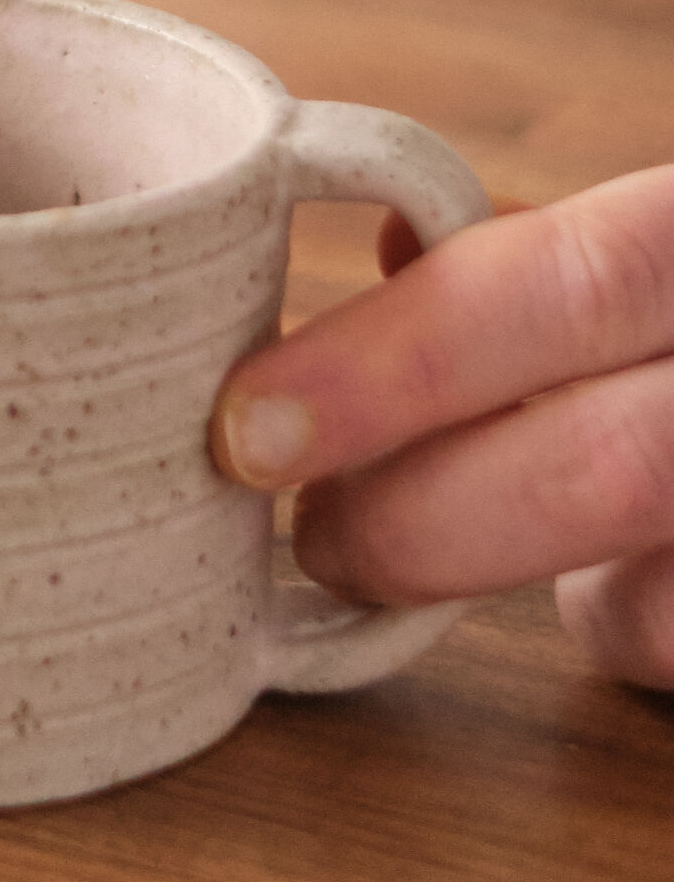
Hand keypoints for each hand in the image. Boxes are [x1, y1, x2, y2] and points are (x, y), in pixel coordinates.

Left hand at [213, 168, 673, 681]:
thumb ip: (580, 258)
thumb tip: (389, 245)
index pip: (569, 281)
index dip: (397, 357)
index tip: (250, 426)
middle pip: (608, 468)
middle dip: (426, 524)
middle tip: (322, 542)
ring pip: (659, 613)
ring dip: (574, 598)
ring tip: (543, 544)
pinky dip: (656, 637)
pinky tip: (663, 579)